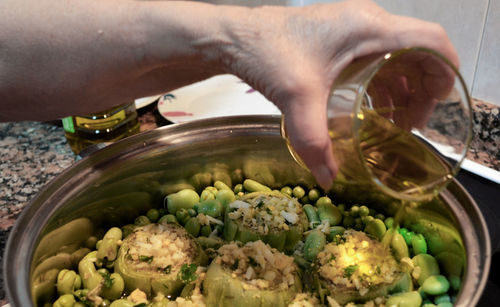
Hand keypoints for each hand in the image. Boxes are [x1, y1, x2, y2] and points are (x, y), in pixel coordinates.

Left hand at [216, 0, 458, 188]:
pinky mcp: (339, 35)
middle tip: (412, 124)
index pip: (431, 40)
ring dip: (404, 85)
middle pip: (417, 50)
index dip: (444, 71)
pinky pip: (376, 55)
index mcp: (369, 28)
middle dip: (423, 87)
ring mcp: (353, 26)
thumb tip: (328, 179)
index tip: (438, 103)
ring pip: (397, 53)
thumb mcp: (297, 99)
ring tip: (397, 120)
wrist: (236, 37)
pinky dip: (383, 79)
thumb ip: (315, 142)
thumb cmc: (267, 53)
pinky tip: (373, 105)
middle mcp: (368, 21)